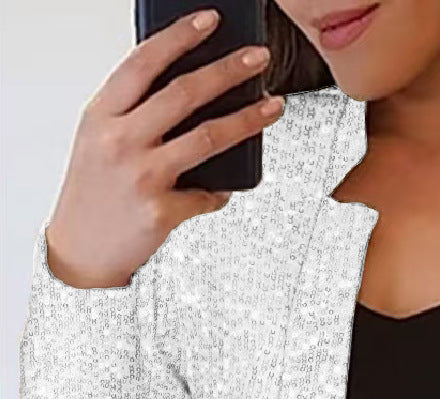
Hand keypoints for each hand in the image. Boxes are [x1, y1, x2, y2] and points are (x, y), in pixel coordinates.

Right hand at [47, 8, 284, 288]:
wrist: (79, 250)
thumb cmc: (95, 192)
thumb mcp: (98, 141)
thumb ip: (133, 114)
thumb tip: (192, 92)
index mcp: (101, 115)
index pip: (144, 63)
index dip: (179, 37)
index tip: (210, 21)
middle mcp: (119, 140)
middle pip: (184, 93)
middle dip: (228, 70)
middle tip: (260, 58)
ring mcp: (141, 175)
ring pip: (208, 137)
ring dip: (248, 119)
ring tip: (274, 107)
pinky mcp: (160, 210)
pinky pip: (207, 195)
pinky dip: (220, 192)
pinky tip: (224, 190)